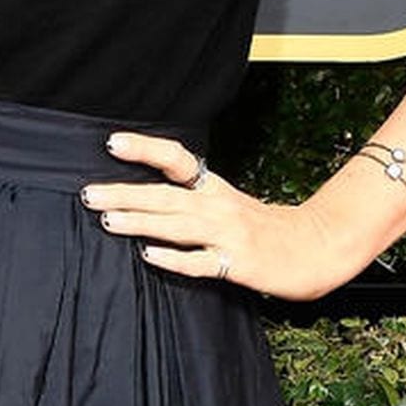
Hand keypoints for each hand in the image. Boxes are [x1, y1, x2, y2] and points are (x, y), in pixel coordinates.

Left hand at [82, 131, 364, 303]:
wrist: (317, 247)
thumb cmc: (266, 228)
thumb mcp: (228, 204)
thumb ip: (191, 200)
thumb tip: (143, 197)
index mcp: (214, 188)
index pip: (176, 159)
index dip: (144, 149)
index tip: (112, 142)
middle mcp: (218, 205)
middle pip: (165, 194)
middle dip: (125, 193)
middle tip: (88, 194)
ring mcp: (228, 234)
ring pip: (177, 224)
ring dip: (140, 222)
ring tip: (107, 220)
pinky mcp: (238, 263)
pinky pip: (201, 263)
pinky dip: (175, 260)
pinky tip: (150, 258)